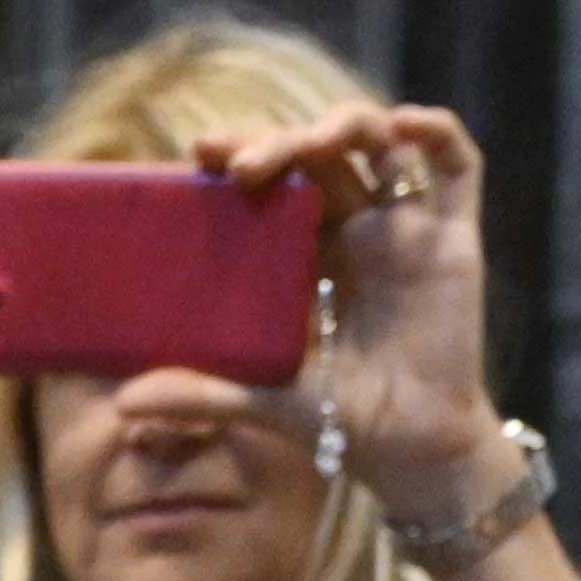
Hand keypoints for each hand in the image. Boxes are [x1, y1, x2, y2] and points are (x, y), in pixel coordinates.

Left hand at [189, 101, 502, 520]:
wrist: (414, 455)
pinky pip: (458, 165)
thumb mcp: (262, 402)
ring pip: (383, 143)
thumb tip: (122, 402)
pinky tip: (403, 128)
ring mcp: (408, 228)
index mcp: (311, 253)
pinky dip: (435, 132)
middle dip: (282, 141)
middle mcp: (360, 228)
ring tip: (313, 143)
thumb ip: (199, 395)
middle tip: (240, 163)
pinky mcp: (458, 238)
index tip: (202, 152)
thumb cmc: (342, 424)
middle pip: (321, 154)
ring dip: (347, 125)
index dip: (245, 152)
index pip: (276, 181)